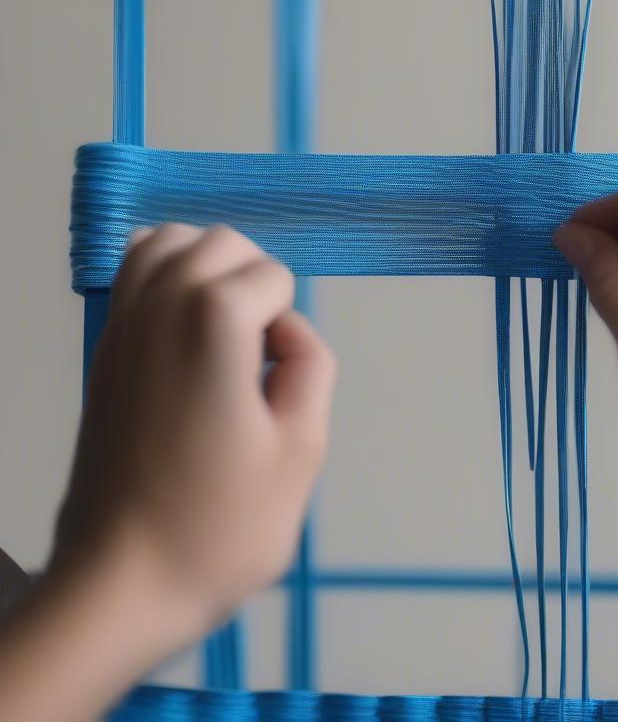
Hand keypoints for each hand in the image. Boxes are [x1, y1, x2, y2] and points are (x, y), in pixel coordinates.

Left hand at [54, 224, 335, 639]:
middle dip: (255, 282)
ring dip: (208, 267)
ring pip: (169, 241)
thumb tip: (284, 331)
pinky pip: (131, 273)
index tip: (276, 386)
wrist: (121, 583)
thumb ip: (310, 365)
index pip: (273, 276)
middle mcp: (159, 302)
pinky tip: (187, 331)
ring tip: (225, 331)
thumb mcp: (303, 448)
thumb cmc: (220, 524)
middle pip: (223, 242)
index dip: (291, 327)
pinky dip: (165, 276)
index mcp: (212, 318)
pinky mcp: (101, 349)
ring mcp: (120, 323)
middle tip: (260, 357)